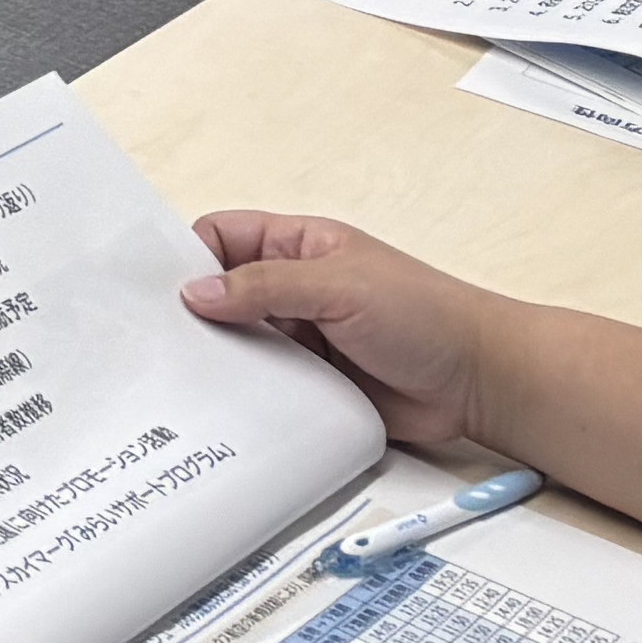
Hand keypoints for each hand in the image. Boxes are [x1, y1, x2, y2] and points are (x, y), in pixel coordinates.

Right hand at [181, 213, 498, 454]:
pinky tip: (229, 405)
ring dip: (223, 358)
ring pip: (241, 343)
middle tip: (160, 337)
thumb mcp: (339, 286)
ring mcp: (304, 337)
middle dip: (197, 313)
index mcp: (298, 246)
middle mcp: (295, 289)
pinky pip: (267, 386)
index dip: (188, 256)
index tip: (157, 284)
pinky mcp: (315, 383)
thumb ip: (265, 286)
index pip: (222, 237)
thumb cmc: (428, 315)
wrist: (483, 383)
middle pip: (224, 293)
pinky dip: (249, 394)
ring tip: (186, 375)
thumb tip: (197, 292)